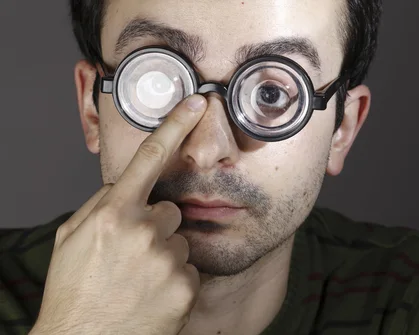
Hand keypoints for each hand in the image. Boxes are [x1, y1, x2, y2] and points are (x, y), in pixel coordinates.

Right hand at [31, 95, 206, 334]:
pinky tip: (152, 295)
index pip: (149, 158)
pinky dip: (175, 279)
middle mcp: (143, 231)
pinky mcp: (186, 285)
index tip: (195, 104)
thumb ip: (99, 205)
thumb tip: (124, 187)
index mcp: (112, 214)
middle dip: (155, 227)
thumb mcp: (70, 240)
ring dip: (165, 254)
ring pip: (180, 240)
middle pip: (169, 210)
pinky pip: (189, 268)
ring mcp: (168, 259)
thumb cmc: (74, 292)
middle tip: (132, 256)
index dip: (174, 125)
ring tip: (139, 280)